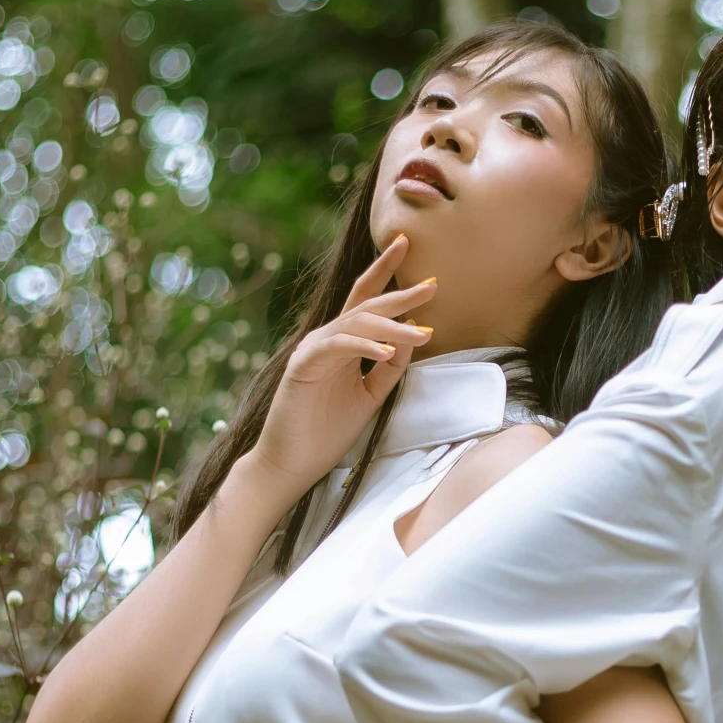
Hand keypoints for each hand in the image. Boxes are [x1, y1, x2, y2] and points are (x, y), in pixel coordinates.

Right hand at [245, 234, 435, 504]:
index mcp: (343, 344)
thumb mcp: (370, 396)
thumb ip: (388, 368)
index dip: (388, 276)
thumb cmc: (326, 431)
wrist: (291, 464)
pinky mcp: (302, 366)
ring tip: (423, 332)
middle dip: (400, 294)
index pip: (367, 302)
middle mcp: (326, 339)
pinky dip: (364, 346)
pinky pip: (338, 346)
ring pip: (356, 324)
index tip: (417, 258)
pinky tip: (387, 352)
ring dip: (392, 326)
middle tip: (431, 285)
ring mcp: (312, 350)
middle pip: (365, 305)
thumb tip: (413, 337)